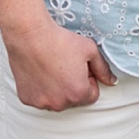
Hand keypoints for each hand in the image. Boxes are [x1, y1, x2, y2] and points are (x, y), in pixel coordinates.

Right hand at [2, 17, 116, 110]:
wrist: (29, 35)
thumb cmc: (59, 40)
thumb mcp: (89, 49)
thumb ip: (104, 69)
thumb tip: (112, 81)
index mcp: (79, 93)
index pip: (92, 94)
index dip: (87, 78)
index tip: (78, 66)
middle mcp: (60, 103)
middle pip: (73, 99)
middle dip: (72, 85)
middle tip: (63, 65)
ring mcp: (42, 103)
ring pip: (55, 100)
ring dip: (56, 90)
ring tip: (50, 67)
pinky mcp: (27, 99)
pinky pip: (39, 98)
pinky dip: (40, 89)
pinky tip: (38, 72)